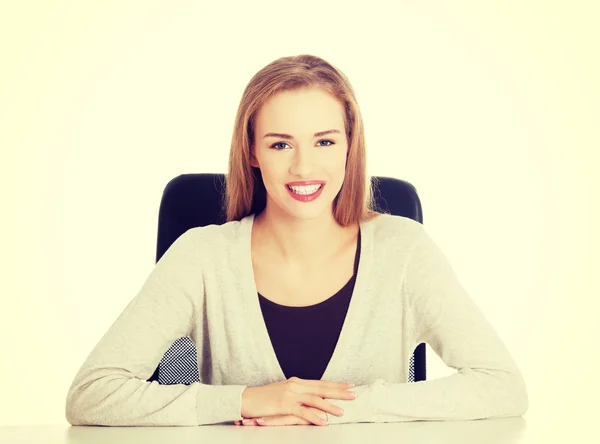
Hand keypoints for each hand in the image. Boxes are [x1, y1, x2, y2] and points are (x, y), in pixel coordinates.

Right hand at [240, 377, 355, 425]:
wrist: (246, 399)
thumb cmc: (264, 398)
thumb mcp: (283, 392)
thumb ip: (297, 394)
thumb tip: (310, 399)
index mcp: (296, 382)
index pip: (320, 383)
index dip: (335, 385)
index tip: (349, 385)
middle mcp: (295, 386)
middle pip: (321, 388)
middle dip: (339, 392)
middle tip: (353, 394)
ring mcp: (290, 395)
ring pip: (315, 400)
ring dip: (330, 406)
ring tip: (342, 412)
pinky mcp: (283, 405)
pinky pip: (302, 412)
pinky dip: (314, 417)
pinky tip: (323, 422)